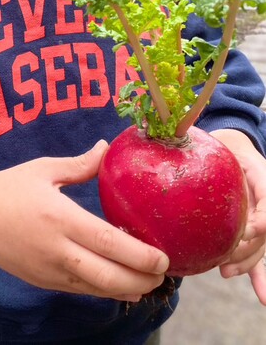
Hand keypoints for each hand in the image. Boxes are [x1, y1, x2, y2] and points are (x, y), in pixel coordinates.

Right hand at [0, 141, 168, 300]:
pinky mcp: (43, 281)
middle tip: (164, 273)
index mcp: (59, 217)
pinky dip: (105, 291)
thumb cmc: (8, 188)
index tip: (164, 257)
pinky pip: (81, 291)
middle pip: (108, 277)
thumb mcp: (44, 169)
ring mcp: (49, 271)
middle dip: (141, 280)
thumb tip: (107, 148)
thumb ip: (80, 164)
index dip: (140, 256)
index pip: (108, 243)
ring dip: (127, 289)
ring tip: (150, 281)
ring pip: (96, 290)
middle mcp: (56, 250)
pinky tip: (121, 285)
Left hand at [211, 129, 265, 304]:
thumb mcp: (222, 142)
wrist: (233, 146)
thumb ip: (205, 145)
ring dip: (248, 263)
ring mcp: (259, 217)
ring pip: (259, 247)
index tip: (250, 229)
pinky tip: (263, 297)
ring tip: (226, 271)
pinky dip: (259, 276)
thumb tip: (174, 134)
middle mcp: (264, 200)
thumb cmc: (224, 145)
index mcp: (262, 178)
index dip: (263, 218)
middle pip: (262, 232)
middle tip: (226, 258)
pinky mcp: (250, 229)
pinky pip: (256, 255)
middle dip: (247, 248)